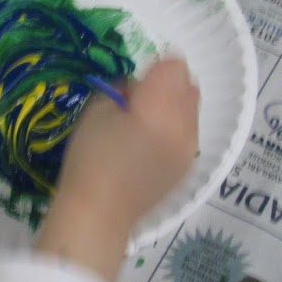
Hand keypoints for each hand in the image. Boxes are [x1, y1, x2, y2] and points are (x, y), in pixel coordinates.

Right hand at [36, 58, 199, 281]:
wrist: (99, 214)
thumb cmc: (89, 160)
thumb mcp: (96, 111)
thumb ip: (122, 90)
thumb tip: (137, 89)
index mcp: (159, 109)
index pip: (174, 66)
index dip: (154, 68)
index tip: (135, 83)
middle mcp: (183, 126)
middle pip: (189, 85)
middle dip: (167, 84)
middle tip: (139, 100)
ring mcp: (190, 149)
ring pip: (192, 109)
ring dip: (174, 106)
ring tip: (145, 124)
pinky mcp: (188, 167)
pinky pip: (189, 133)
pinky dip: (175, 129)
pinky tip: (150, 145)